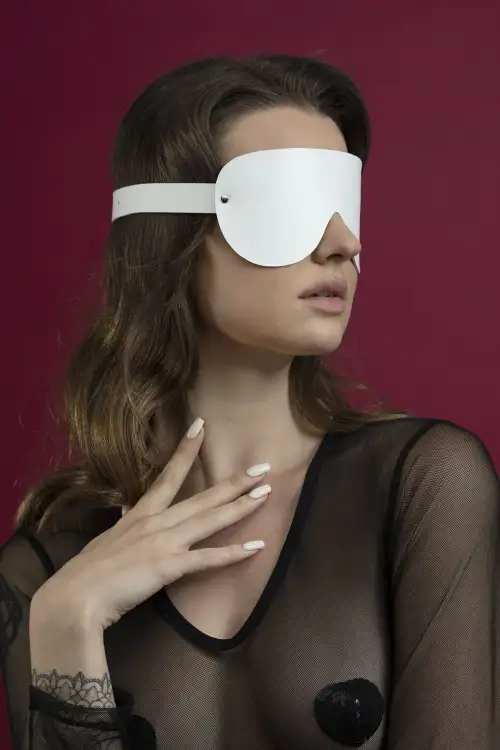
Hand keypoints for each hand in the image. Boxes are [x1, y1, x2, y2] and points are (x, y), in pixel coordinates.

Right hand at [31, 418, 270, 630]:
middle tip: (263, 466)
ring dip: (241, 507)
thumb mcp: (108, 539)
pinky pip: (207, 558)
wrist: (75, 597)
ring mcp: (165, 542)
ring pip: (210, 520)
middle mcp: (157, 522)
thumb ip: (124, 523)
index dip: (186, 450)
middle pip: (203, 496)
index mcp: (141, 513)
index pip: (169, 475)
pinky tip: (256, 547)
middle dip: (234, 481)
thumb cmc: (88, 572)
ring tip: (266, 494)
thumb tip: (127, 509)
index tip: (201, 425)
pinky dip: (233, 553)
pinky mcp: (169, 566)